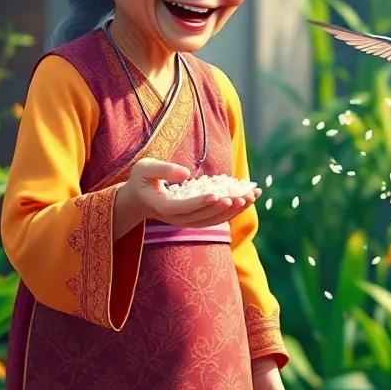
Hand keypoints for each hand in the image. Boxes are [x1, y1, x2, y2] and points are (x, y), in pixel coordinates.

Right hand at [116, 158, 260, 233]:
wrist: (139, 199)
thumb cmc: (141, 180)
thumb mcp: (145, 168)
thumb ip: (163, 170)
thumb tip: (186, 173)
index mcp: (163, 207)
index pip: (184, 207)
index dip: (200, 202)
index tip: (216, 195)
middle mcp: (176, 219)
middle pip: (203, 217)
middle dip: (225, 206)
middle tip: (243, 196)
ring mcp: (187, 221)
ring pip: (213, 220)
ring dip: (234, 210)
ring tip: (251, 196)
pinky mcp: (195, 219)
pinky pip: (216, 218)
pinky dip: (233, 210)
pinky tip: (248, 198)